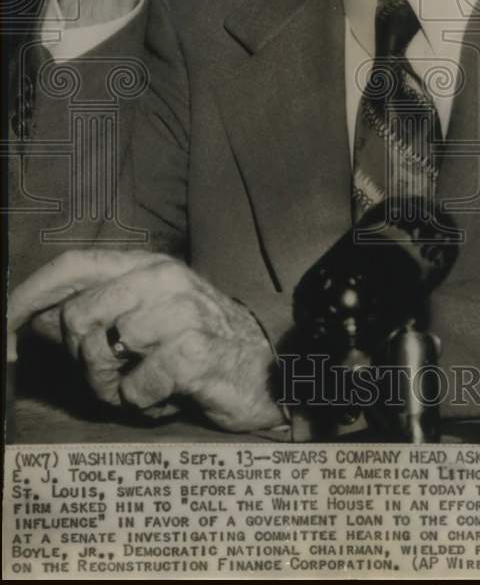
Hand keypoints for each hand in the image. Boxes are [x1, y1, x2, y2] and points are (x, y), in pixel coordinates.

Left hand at [8, 250, 283, 432]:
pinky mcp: (193, 350)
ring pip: (101, 352)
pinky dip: (142, 404)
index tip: (4, 325)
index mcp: (146, 266)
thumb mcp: (144, 324)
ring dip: (111, 388)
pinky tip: (166, 397)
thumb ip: (95, 315)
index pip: (74, 265)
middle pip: (78, 316)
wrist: (264, 374)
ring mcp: (180, 311)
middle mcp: (162, 278)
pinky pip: (134, 387)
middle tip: (111, 380)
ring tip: (140, 390)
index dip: (30, 293)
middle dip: (82, 361)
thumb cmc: (198, 348)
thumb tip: (37, 320)